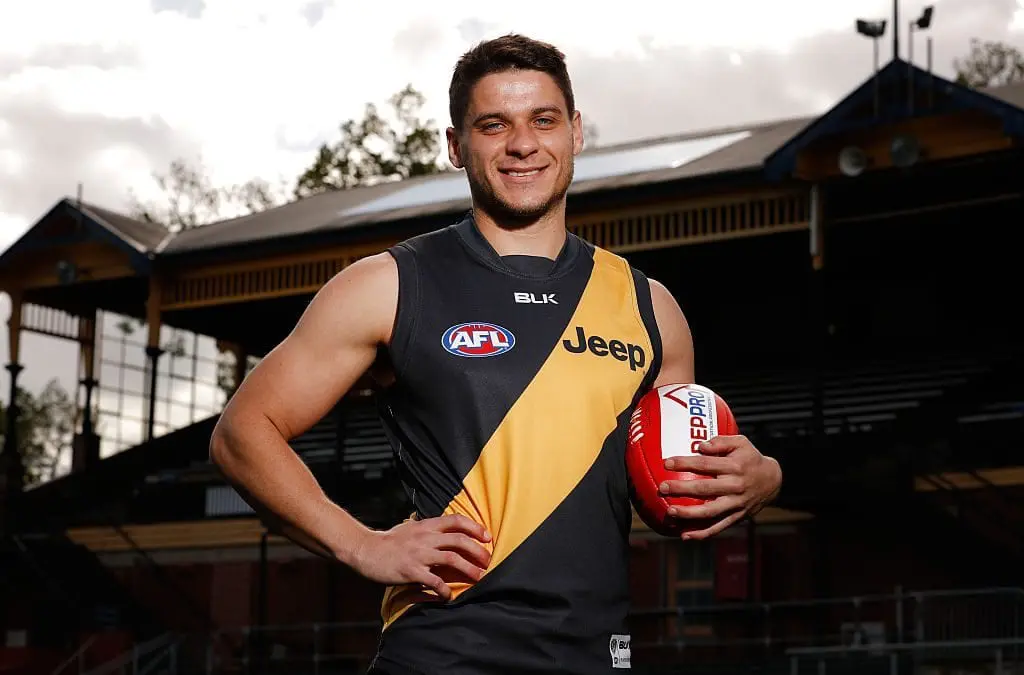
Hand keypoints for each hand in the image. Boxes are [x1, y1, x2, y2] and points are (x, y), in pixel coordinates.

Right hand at [350, 514, 491, 600]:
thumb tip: (442, 527)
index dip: (475, 527)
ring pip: (451, 559)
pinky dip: (444, 589)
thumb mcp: (409, 527)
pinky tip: (449, 595)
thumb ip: (427, 527)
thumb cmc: (388, 540)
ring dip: (469, 569)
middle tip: (488, 561)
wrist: (366, 550)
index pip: (456, 520)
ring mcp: (419, 554)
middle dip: (478, 551)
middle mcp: (425, 538)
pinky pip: (434, 580)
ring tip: (480, 578)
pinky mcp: (411, 571)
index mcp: (426, 525)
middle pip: (459, 540)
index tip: (487, 537)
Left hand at [659, 435, 781, 539]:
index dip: (685, 463)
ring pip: (710, 512)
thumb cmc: (750, 458)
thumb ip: (721, 441)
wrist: (772, 481)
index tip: (666, 463)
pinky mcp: (737, 517)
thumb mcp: (741, 443)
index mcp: (735, 467)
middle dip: (682, 489)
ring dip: (689, 514)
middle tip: (662, 488)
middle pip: (705, 488)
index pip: (706, 464)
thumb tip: (701, 446)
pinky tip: (685, 535)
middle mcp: (735, 487)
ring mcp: (736, 504)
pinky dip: (702, 533)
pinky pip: (718, 527)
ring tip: (670, 512)